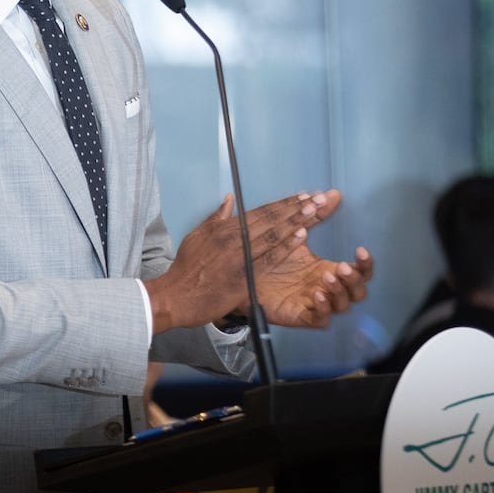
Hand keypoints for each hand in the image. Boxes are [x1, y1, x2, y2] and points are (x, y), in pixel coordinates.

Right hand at [149, 192, 337, 332]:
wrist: (175, 296)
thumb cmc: (185, 268)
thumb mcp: (197, 236)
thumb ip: (215, 218)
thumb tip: (229, 200)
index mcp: (222, 228)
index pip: (259, 212)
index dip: (283, 203)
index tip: (302, 196)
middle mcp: (232, 238)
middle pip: (270, 219)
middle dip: (295, 208)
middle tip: (317, 198)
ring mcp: (239, 257)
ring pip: (272, 235)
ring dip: (295, 221)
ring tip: (314, 210)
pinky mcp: (244, 276)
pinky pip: (269, 258)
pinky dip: (286, 246)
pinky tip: (301, 236)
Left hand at [249, 190, 373, 327]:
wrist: (243, 274)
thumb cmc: (270, 256)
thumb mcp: (294, 233)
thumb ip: (314, 215)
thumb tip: (333, 193)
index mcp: (328, 269)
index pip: (360, 272)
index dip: (366, 264)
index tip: (361, 249)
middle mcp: (327, 288)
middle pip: (357, 291)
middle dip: (355, 280)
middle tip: (344, 267)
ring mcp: (316, 303)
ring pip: (342, 305)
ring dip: (339, 291)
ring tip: (327, 276)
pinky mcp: (302, 316)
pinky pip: (321, 319)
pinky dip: (323, 309)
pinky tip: (316, 295)